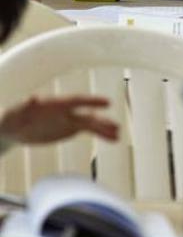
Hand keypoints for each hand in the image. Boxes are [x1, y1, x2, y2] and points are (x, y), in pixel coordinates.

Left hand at [0, 95, 118, 144]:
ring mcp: (69, 119)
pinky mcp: (70, 128)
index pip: (76, 101)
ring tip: (117, 135)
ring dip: (104, 128)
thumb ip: (24, 106)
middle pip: (86, 114)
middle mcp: (65, 110)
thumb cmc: (11, 119)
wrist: (13, 130)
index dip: (92, 102)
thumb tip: (34, 97)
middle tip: (116, 126)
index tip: (107, 103)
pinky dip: (101, 135)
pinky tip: (113, 139)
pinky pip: (89, 130)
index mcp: (54, 104)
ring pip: (91, 123)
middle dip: (101, 120)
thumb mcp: (14, 114)